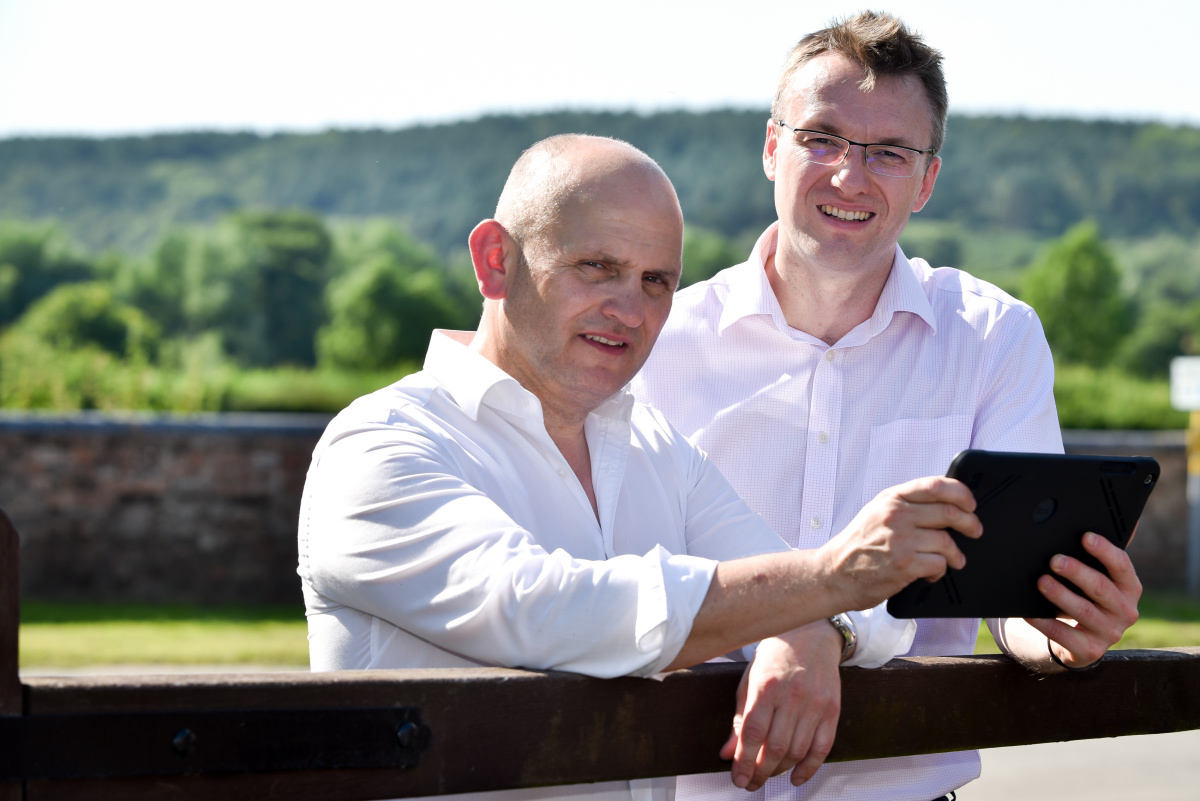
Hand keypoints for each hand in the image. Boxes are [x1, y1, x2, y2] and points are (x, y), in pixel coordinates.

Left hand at [723, 623, 841, 790]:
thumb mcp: (749, 681)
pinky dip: (809, 768)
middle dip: (760, 772)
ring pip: (797, 751)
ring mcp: (815, 703)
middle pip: (775, 747)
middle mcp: (792, 696)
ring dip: (781, 770)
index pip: (753, 734)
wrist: (810, 634)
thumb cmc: (775, 656)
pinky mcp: (832, 709)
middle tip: (751, 783)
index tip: (738, 779)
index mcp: (766, 687)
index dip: (744, 762)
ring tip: (768, 775)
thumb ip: (739, 718)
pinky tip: (796, 777)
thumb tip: (727, 754)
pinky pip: (822, 748)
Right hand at [819, 476, 981, 611]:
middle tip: (975, 530)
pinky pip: (939, 564)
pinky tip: (931, 573)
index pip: (936, 486)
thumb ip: (905, 505)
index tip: (970, 503)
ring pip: (947, 541)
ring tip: (955, 560)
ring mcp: (900, 539)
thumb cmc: (857, 546)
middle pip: (949, 513)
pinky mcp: (904, 564)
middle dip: (970, 523)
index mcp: (891, 498)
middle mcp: (896, 515)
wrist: (833, 573)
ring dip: (956, 554)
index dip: (961, 493)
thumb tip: (944, 505)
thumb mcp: (876, 513)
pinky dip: (940, 571)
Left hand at [1024, 531, 1140, 668]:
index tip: (1085, 536)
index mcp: (1128, 588)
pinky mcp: (1089, 651)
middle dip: (1077, 572)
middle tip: (1054, 560)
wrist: (1078, 639)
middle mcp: (1125, 611)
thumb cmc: (1085, 597)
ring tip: (1041, 582)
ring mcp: (1109, 633)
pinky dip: (1045, 623)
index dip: (1104, 551)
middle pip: (1101, 588)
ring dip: (1061, 595)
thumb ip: (1096, 556)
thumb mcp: (1095, 577)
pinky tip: (1029, 613)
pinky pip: (1063, 635)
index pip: (1121, 566)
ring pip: (1082, 611)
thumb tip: (1092, 523)